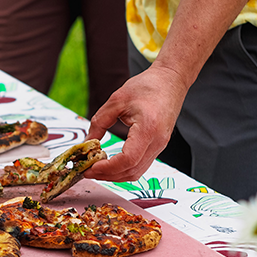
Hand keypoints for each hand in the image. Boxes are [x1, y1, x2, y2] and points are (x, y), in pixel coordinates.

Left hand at [83, 64, 189, 182]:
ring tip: (95, 168)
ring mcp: (160, 146)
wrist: (170, 81)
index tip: (89, 167)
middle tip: (86, 171)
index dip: (107, 168)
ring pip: (137, 172)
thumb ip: (99, 123)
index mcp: (148, 129)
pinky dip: (123, 168)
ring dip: (115, 175)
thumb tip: (86, 143)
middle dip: (107, 175)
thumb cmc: (147, 87)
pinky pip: (141, 165)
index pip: (128, 160)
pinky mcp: (158, 146)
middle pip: (132, 171)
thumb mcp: (116, 101)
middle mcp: (157, 142)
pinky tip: (109, 163)